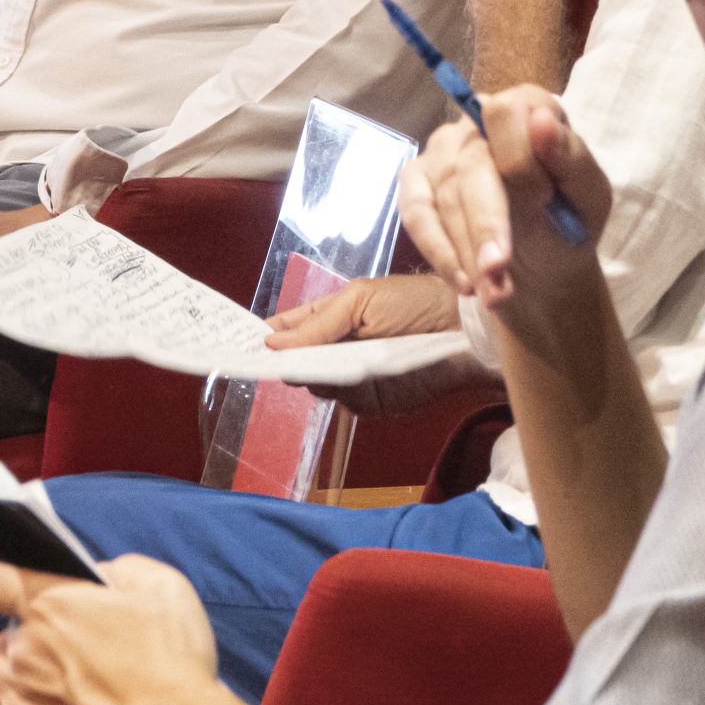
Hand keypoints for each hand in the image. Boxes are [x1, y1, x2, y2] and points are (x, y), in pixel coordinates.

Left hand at [0, 554, 235, 704]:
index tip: (23, 584)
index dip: (9, 579)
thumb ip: (116, 566)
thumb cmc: (175, 659)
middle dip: (31, 630)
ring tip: (49, 674)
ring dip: (9, 664)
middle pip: (2, 627)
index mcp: (52, 601)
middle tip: (75, 646)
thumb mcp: (161, 584)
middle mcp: (24, 643)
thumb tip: (93, 571)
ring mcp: (18, 692)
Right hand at [262, 273, 492, 412]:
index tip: (240, 345)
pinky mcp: (373, 402)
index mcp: (328, 318)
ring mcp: (352, 377)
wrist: (464, 330)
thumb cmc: (414, 302)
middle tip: (269, 364)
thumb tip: (271, 342)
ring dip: (317, 376)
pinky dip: (347, 392)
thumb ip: (317, 324)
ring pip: (317, 386)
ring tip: (321, 364)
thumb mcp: (360, 301)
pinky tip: (355, 377)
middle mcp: (335, 350)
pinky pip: (346, 403)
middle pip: (295, 364)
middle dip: (283, 363)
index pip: (286, 330)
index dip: (264, 338)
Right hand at [398, 89, 614, 363]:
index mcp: (528, 106)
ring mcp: (442, 150)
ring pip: (443, 196)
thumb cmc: (569, 223)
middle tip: (498, 274)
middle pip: (470, 165)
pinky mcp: (416, 182)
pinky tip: (463, 283)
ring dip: (466, 252)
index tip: (545, 202)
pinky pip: (416, 214)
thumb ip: (570, 157)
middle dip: (485, 225)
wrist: (544, 266)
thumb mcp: (589, 198)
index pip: (508, 115)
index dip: (523, 162)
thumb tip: (541, 119)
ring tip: (494, 294)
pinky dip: (438, 252)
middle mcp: (477, 120)